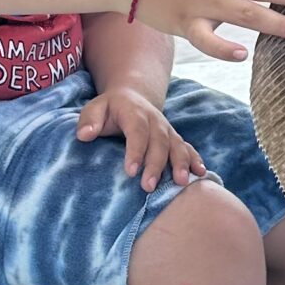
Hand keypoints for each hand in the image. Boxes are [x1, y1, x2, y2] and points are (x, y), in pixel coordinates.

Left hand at [75, 85, 206, 190]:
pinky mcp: (174, 138)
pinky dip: (194, 160)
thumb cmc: (109, 109)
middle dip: (156, 165)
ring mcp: (167, 129)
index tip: (130, 171)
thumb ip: (88, 120)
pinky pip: (187, 148)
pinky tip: (200, 174)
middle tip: (148, 187)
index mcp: (134, 112)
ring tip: (180, 183)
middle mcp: (154, 120)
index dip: (135, 151)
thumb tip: (84, 135)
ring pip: (176, 146)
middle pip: (158, 142)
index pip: (136, 131)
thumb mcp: (94, 108)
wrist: (133, 97)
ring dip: (180, 164)